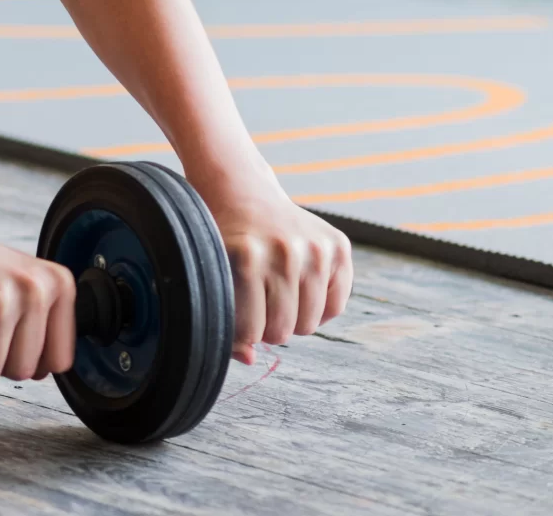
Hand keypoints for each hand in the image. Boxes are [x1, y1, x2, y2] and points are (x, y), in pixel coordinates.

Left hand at [209, 185, 353, 362]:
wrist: (243, 194)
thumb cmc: (225, 242)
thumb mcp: (214, 276)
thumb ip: (226, 322)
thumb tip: (251, 359)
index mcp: (247, 260)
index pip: (252, 333)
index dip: (244, 332)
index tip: (239, 314)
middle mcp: (285, 252)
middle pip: (283, 332)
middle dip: (269, 326)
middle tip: (259, 302)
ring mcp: (315, 247)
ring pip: (310, 324)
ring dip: (294, 318)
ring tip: (278, 293)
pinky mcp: (338, 245)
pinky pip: (336, 306)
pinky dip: (319, 306)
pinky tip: (301, 286)